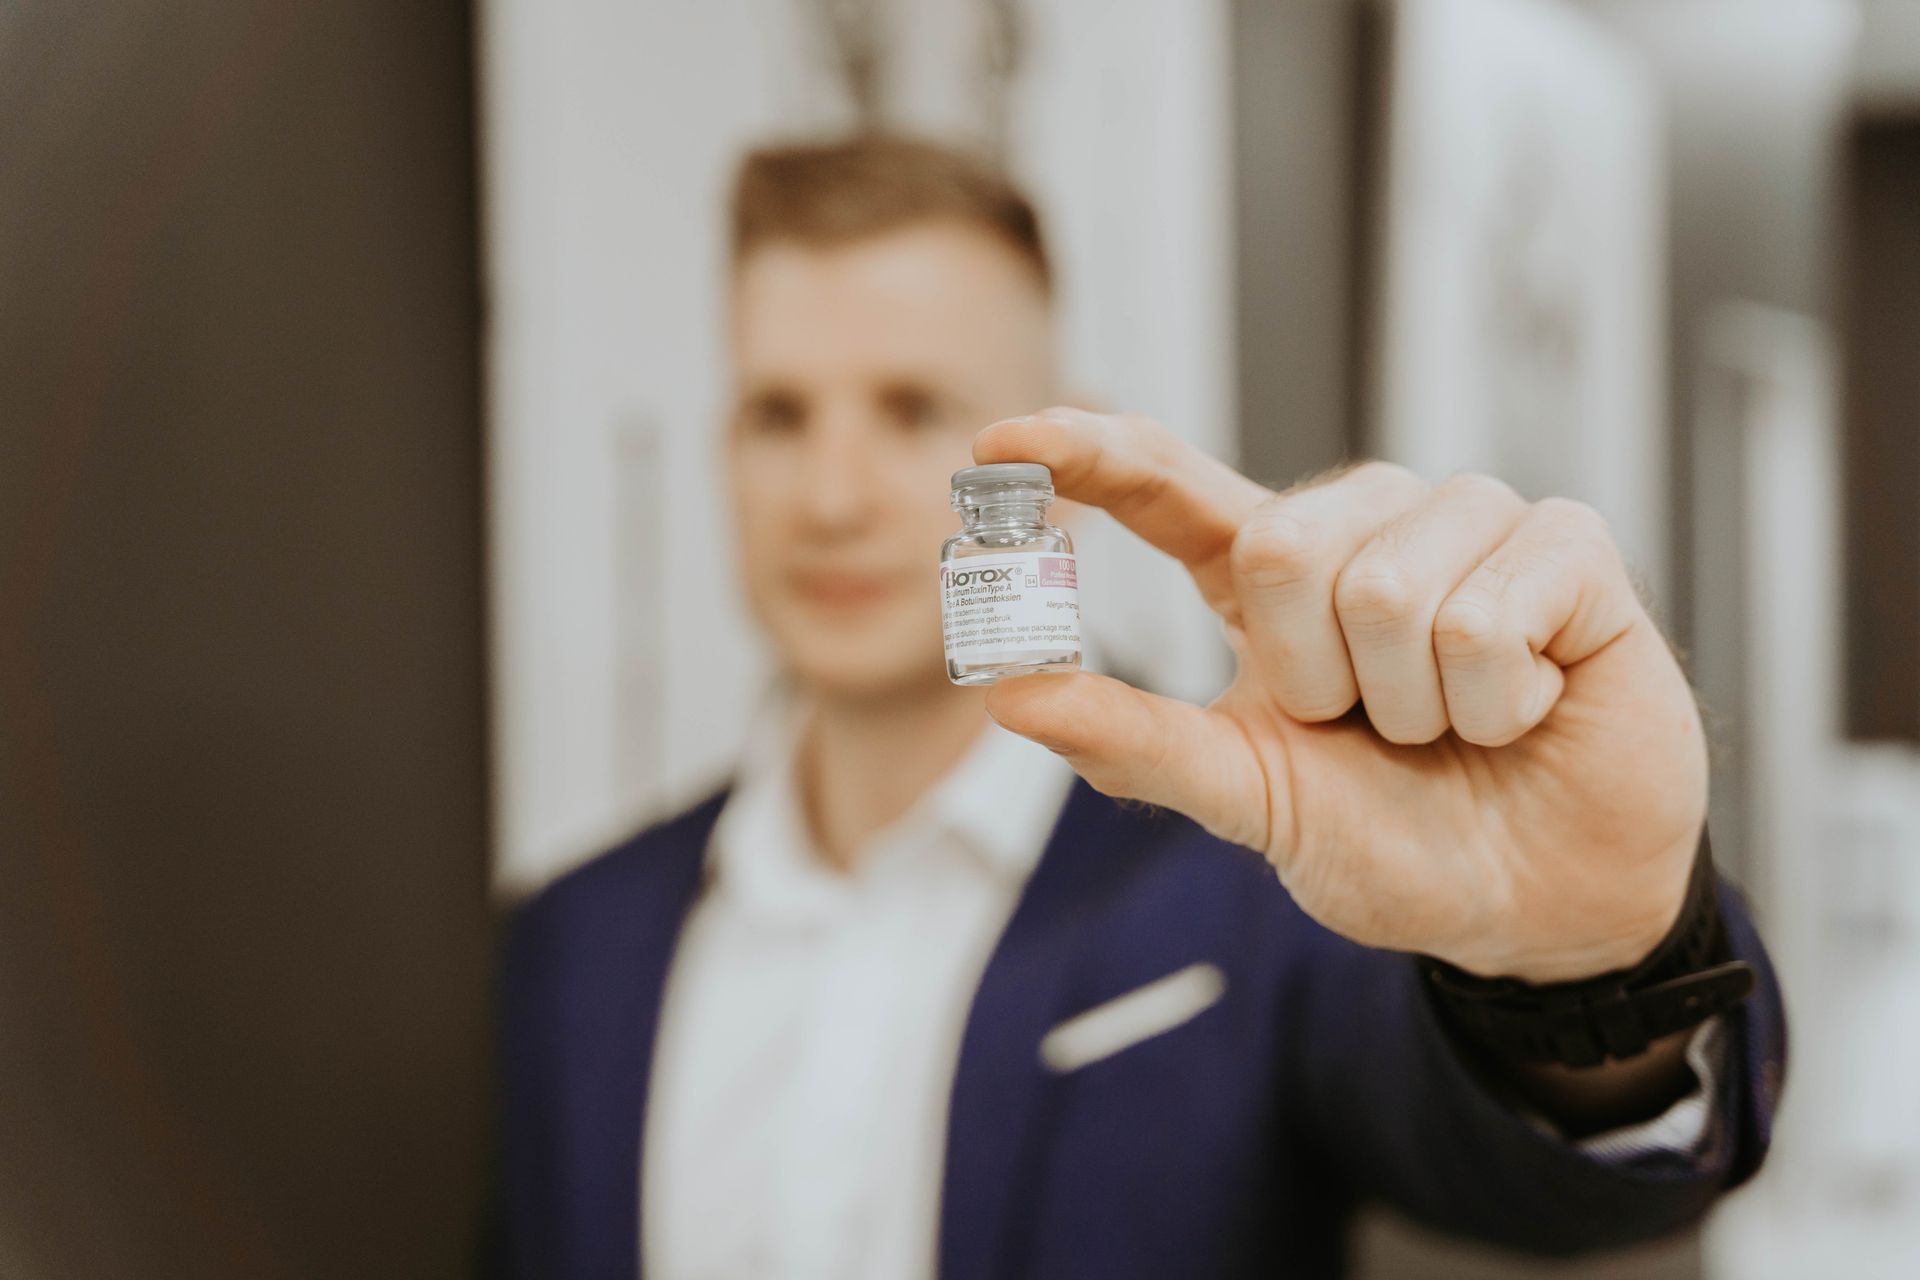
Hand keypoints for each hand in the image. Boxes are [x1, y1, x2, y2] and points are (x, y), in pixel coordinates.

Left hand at [974, 409, 1704, 983]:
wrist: (1536, 905)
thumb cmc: (1394, 840)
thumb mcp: (1253, 800)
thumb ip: (1139, 746)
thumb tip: (1008, 695)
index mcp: (1267, 577)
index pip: (1167, 481)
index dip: (1088, 453)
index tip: (995, 444)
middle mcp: (1359, 527)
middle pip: (1281, 542)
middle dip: (1319, 679)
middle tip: (1369, 728)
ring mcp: (1465, 523)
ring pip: (1384, 586)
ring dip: (1412, 703)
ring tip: (1451, 723)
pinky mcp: (1564, 543)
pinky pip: (1487, 612)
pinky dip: (1495, 701)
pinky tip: (1523, 707)